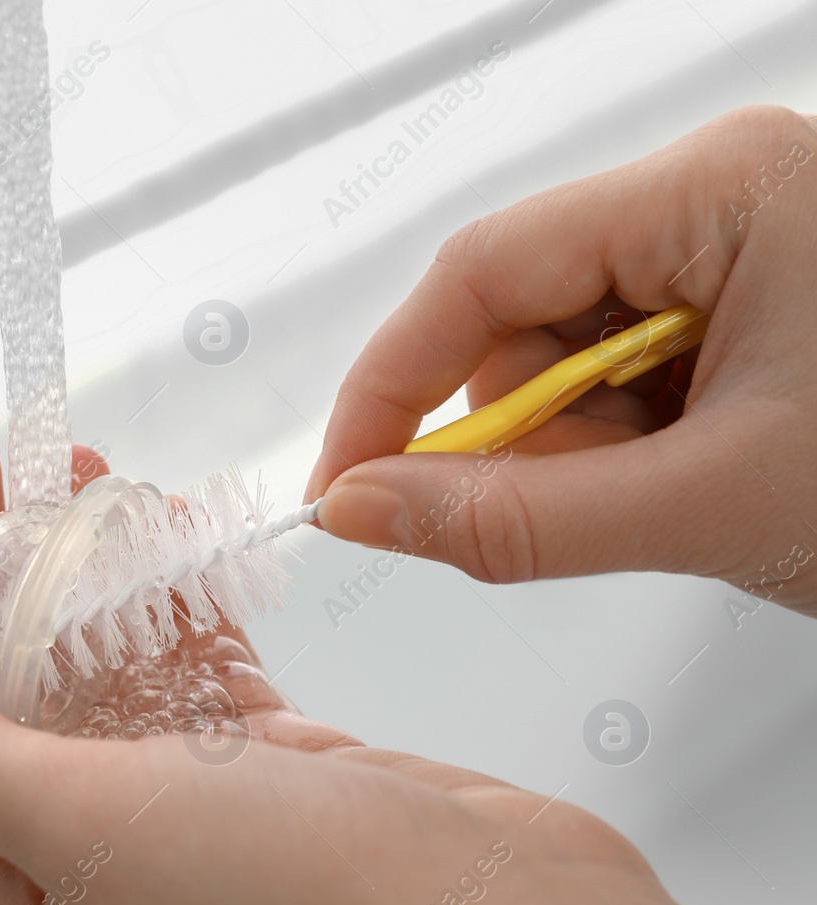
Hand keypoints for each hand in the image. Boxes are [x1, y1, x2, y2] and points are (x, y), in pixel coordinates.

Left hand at [0, 431, 816, 904]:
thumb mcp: (93, 840)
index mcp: (31, 898)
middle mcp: (97, 853)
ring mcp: (184, 802)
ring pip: (90, 655)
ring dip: (62, 559)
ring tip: (47, 464)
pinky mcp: (266, 759)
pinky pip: (183, 652)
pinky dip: (158, 585)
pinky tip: (142, 521)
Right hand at [306, 105, 816, 616]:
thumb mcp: (717, 504)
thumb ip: (521, 520)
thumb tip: (368, 510)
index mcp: (720, 188)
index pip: (483, 270)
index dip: (392, 385)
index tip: (347, 484)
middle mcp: (722, 197)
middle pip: (523, 317)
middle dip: (519, 438)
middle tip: (555, 521)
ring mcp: (740, 248)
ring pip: (570, 358)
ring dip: (583, 453)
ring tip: (678, 503)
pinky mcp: (753, 302)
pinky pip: (629, 376)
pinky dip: (630, 451)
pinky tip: (695, 483)